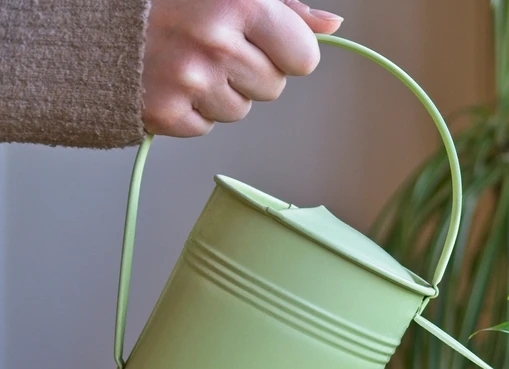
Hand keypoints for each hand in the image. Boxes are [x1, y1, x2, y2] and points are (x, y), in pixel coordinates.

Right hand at [142, 0, 342, 136]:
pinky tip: (167, 79)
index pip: (304, 56)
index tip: (262, 40)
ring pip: (241, 110)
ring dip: (220, 91)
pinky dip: (190, 109)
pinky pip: (206, 126)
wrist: (88, 23)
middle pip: (275, 87)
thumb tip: (331, 26)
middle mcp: (216, 41)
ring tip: (185, 60)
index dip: (287, 52)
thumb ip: (285, 8)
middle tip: (212, 47)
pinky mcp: (166, 111)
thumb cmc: (163, 0)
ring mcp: (190, 79)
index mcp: (240, 2)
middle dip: (251, 72)